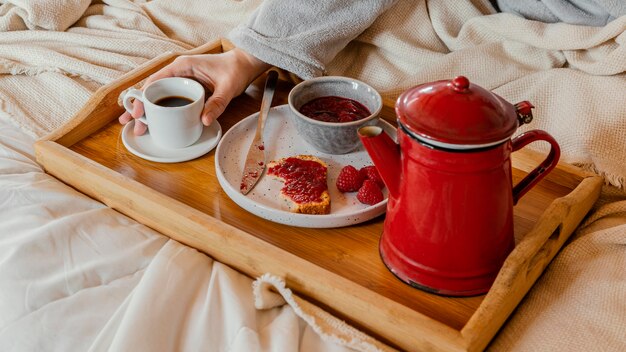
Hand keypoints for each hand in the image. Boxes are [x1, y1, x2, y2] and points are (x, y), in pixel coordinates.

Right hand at [119, 48, 270, 134]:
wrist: (244, 64)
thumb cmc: (235, 70)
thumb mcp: (228, 88)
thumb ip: (217, 103)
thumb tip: (203, 121)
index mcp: (182, 66)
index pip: (155, 81)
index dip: (143, 97)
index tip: (138, 112)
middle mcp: (178, 72)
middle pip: (152, 90)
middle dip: (139, 106)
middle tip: (129, 123)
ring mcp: (181, 79)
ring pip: (158, 95)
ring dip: (146, 109)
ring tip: (135, 125)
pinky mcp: (186, 87)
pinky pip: (169, 98)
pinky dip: (159, 109)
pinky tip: (153, 121)